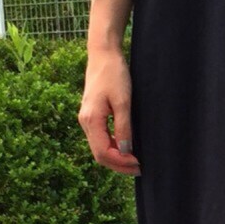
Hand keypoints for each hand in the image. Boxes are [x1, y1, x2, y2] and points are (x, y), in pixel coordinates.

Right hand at [79, 48, 141, 175]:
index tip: (138, 164)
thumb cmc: (114, 74)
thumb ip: (123, 127)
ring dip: (116, 157)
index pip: (103, 153)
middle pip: (99, 154)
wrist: (103, 55)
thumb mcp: (123, 101)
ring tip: (134, 161)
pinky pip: (100, 138)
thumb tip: (125, 150)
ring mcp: (87, 119)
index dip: (121, 163)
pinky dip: (112, 147)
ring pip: (99, 148)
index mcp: (91, 120)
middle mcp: (85, 122)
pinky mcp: (92, 115)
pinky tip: (125, 148)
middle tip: (139, 168)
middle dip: (119, 164)